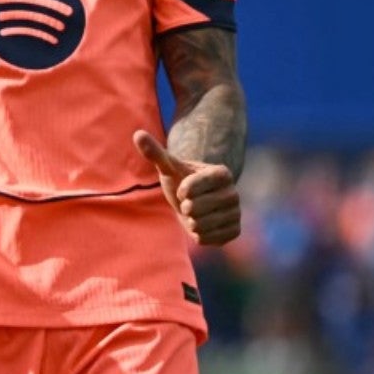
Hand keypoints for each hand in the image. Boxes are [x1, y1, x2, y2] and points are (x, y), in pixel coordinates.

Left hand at [134, 130, 240, 245]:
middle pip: (194, 209)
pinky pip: (207, 239)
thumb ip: (155, 152)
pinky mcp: (234, 231)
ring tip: (195, 213)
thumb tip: (137, 134)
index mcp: (222, 174)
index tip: (185, 187)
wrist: (196, 200)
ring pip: (200, 226)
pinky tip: (201, 224)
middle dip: (185, 207)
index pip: (189, 189)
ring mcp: (236, 213)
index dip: (181, 190)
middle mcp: (234, 193)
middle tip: (189, 203)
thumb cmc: (180, 180)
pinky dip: (198, 235)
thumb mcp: (168, 166)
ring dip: (190, 222)